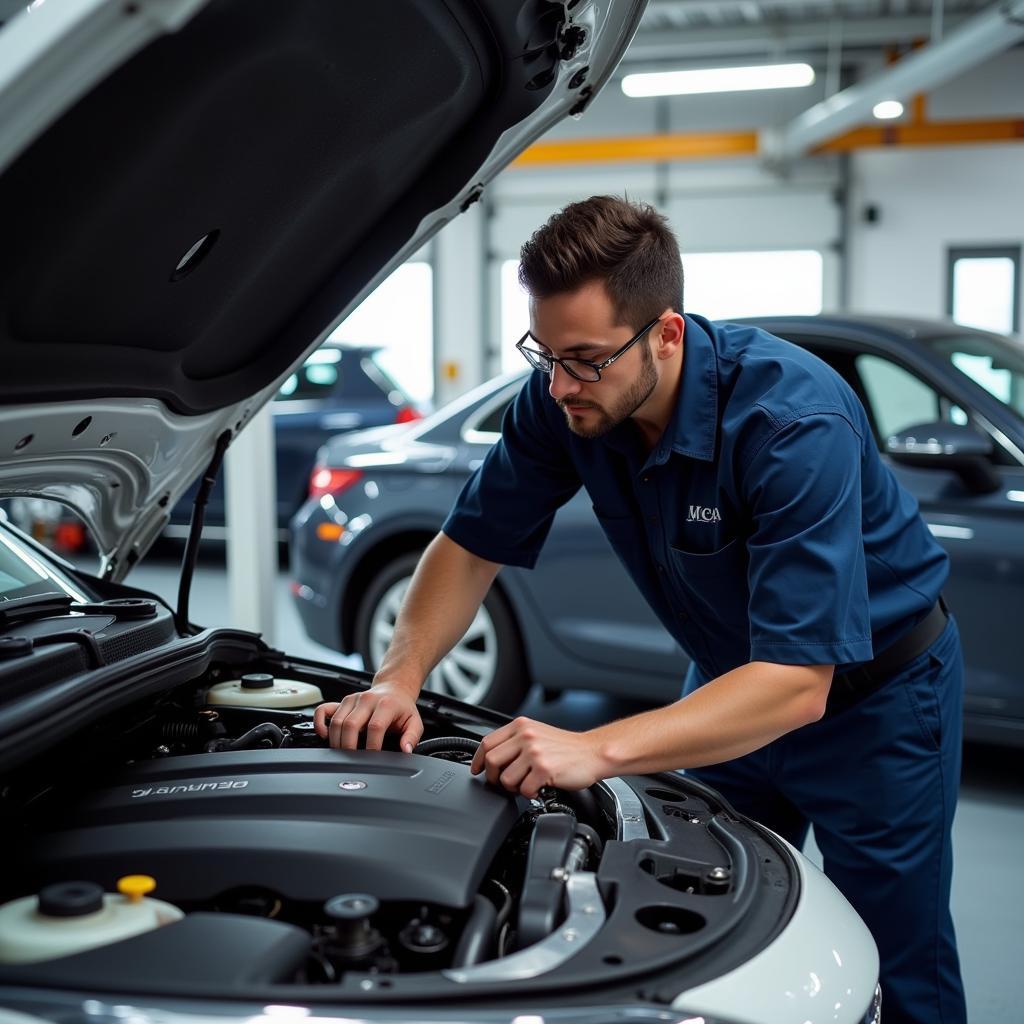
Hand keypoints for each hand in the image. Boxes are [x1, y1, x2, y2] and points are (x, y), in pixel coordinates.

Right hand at [313, 682, 422, 751]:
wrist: (394, 689)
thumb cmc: (402, 708)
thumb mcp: (414, 722)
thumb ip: (412, 737)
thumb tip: (406, 750)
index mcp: (386, 704)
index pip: (375, 727)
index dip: (372, 746)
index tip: (374, 758)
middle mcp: (367, 700)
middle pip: (350, 725)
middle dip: (350, 747)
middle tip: (354, 759)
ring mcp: (352, 700)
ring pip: (336, 722)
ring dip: (336, 741)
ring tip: (343, 754)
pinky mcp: (342, 701)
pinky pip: (323, 710)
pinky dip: (319, 724)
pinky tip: (325, 736)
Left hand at [470, 717, 606, 798]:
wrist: (593, 753)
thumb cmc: (567, 748)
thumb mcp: (537, 733)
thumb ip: (515, 741)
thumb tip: (491, 758)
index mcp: (521, 726)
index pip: (487, 742)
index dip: (477, 760)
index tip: (477, 770)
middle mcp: (526, 736)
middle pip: (491, 761)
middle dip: (494, 777)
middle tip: (504, 783)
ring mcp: (534, 752)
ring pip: (506, 779)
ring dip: (514, 788)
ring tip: (526, 784)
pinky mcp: (544, 769)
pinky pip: (524, 789)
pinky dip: (529, 794)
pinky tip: (538, 788)